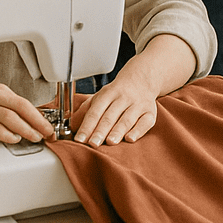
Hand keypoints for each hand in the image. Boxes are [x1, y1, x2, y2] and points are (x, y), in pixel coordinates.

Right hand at [0, 83, 54, 143]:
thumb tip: (31, 123)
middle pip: (21, 107)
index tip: (49, 126)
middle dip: (38, 121)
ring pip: (9, 117)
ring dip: (26, 129)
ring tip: (34, 137)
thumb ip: (7, 109)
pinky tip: (14, 139)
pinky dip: (6, 134)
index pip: (24, 102)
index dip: (40, 115)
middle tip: (48, 133)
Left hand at [68, 33, 196, 144]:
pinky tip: (130, 139)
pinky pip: (145, 122)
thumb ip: (86, 111)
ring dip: (118, 131)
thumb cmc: (117, 93)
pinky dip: (138, 131)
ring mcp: (138, 105)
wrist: (142, 79)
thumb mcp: (100, 97)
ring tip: (110, 142)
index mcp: (108, 94)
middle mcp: (123, 98)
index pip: (95, 111)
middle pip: (110, 116)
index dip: (87, 126)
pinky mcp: (150, 112)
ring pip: (127, 119)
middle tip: (93, 143)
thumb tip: (72, 126)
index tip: (79, 139)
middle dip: (101, 130)